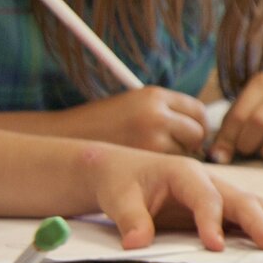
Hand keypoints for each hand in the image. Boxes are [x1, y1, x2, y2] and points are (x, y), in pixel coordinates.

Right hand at [59, 87, 207, 155]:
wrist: (62, 137)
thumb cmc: (101, 124)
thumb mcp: (134, 106)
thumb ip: (165, 112)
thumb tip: (200, 131)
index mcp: (154, 95)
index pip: (197, 110)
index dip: (197, 125)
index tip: (189, 135)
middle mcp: (156, 113)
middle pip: (197, 132)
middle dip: (192, 143)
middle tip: (175, 150)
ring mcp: (151, 136)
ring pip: (185, 151)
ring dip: (177, 156)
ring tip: (152, 156)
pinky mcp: (144, 157)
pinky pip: (168, 165)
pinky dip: (163, 167)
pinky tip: (144, 166)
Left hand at [77, 144, 262, 250]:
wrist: (118, 171)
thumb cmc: (120, 182)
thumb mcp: (117, 198)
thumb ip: (130, 219)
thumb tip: (136, 244)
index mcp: (185, 172)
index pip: (206, 198)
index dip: (212, 222)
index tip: (215, 247)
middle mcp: (208, 179)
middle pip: (240, 199)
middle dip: (260, 221)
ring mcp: (217, 191)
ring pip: (251, 204)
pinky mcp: (218, 204)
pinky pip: (246, 213)